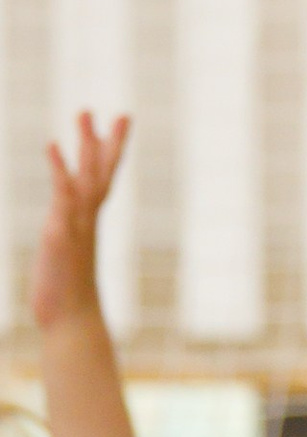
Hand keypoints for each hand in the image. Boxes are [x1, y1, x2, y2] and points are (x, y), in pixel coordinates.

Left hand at [29, 113, 127, 330]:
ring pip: (86, 178)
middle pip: (103, 174)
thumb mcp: (65, 262)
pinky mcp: (60, 234)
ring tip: (85, 113)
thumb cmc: (66, 297)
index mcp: (85, 221)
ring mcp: (76, 225)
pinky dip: (60, 171)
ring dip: (87, 146)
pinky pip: (61, 197)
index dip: (112, 151)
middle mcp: (85, 219)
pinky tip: (53, 146)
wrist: (70, 323)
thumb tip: (69, 241)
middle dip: (110, 144)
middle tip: (123, 114)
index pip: (103, 179)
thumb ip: (67, 245)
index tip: (120, 122)